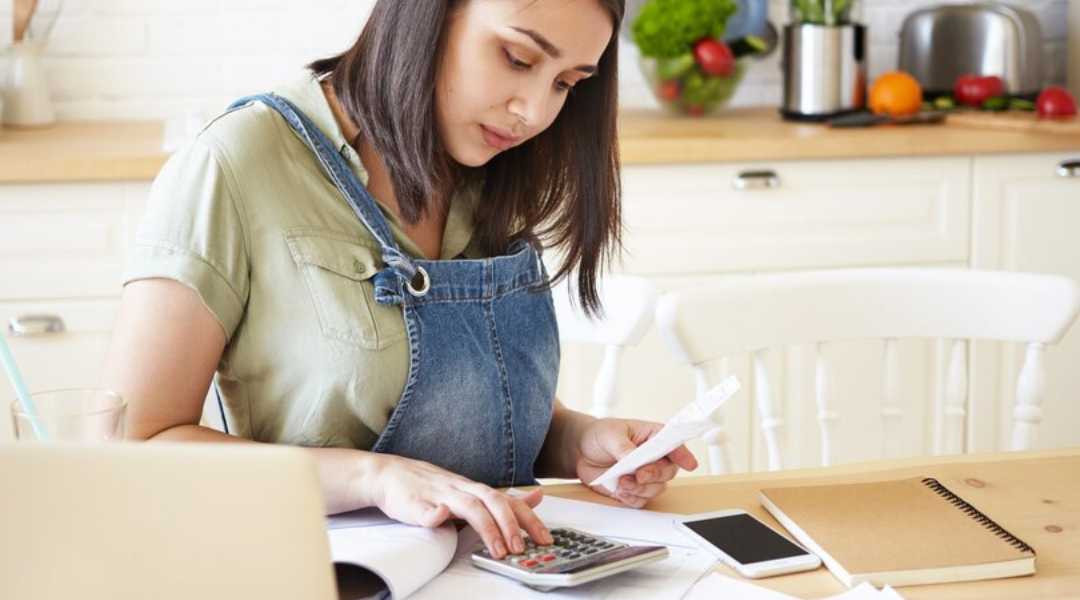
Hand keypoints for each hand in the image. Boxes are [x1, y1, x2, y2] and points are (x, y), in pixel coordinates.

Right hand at [365, 454, 553, 558]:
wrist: (390, 475)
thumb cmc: (431, 486)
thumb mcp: (471, 490)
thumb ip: (501, 497)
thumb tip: (536, 497)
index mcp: (474, 490)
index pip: (507, 501)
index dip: (528, 519)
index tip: (544, 538)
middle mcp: (461, 489)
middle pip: (492, 501)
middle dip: (510, 525)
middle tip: (521, 548)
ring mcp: (438, 495)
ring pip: (466, 506)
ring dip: (485, 527)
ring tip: (497, 548)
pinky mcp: (414, 502)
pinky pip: (424, 508)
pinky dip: (432, 513)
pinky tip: (438, 517)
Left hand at [574, 419, 697, 507]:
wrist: (579, 450)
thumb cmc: (599, 435)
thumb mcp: (610, 434)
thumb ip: (624, 447)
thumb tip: (634, 458)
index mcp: (653, 437)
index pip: (674, 445)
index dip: (683, 455)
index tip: (689, 464)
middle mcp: (653, 458)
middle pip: (668, 471)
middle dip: (655, 475)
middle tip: (639, 474)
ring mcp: (644, 475)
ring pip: (656, 488)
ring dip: (640, 488)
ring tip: (622, 482)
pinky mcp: (633, 489)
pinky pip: (641, 500)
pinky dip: (631, 498)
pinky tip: (620, 491)